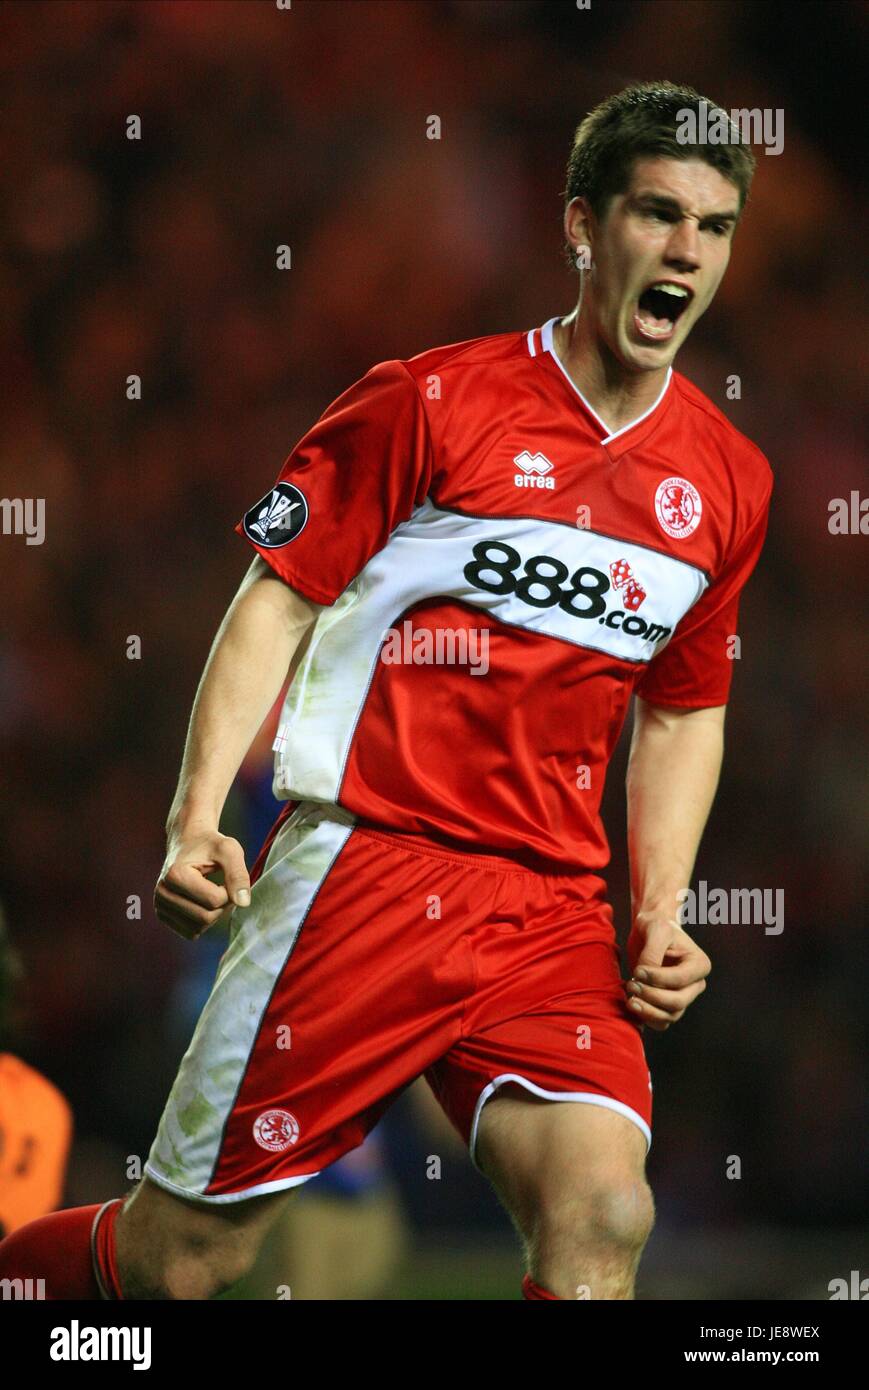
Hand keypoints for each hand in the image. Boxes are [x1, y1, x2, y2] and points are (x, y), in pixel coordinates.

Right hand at [154, 825, 250, 940]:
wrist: (189, 842)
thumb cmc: (210, 845)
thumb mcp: (229, 850)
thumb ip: (238, 874)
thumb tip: (243, 903)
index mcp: (175, 875)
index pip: (214, 901)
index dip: (229, 892)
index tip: (228, 877)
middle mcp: (162, 893)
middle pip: (205, 918)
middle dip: (222, 906)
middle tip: (224, 887)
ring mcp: (160, 906)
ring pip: (198, 929)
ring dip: (213, 914)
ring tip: (213, 893)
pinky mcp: (163, 916)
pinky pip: (191, 932)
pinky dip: (203, 922)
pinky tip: (203, 903)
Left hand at [624, 912, 710, 1031]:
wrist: (649, 931)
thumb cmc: (656, 927)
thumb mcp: (656, 930)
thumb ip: (652, 954)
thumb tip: (644, 977)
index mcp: (699, 964)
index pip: (679, 980)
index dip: (657, 979)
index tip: (637, 970)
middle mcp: (695, 984)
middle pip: (677, 1002)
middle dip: (652, 997)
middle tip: (631, 985)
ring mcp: (683, 997)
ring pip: (669, 1016)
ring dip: (648, 1011)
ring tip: (630, 998)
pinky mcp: (668, 1005)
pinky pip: (661, 1022)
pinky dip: (646, 1018)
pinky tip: (633, 1004)